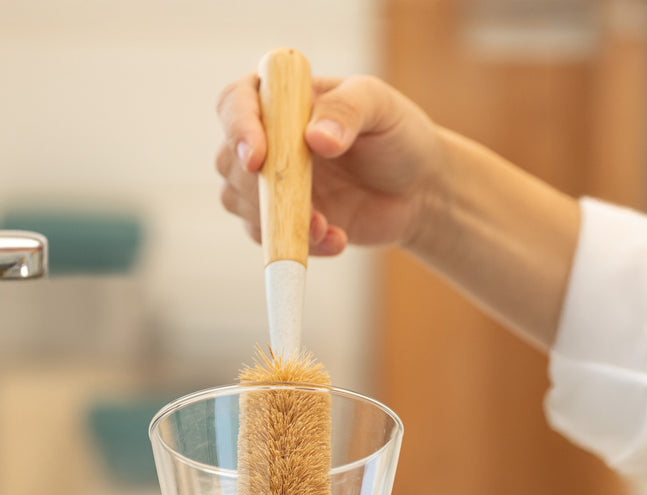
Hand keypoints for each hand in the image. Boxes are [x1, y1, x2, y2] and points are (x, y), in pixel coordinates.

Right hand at [215, 73, 441, 256]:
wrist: (416, 191)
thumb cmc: (397, 135)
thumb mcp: (380, 107)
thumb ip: (348, 110)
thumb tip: (316, 138)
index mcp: (282, 97)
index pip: (235, 102)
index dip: (238, 129)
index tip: (258, 159)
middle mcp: (266, 137)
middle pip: (229, 160)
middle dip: (260, 188)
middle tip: (307, 205)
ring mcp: (268, 182)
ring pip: (238, 203)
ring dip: (277, 220)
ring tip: (326, 227)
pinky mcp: (280, 219)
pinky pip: (267, 237)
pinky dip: (297, 245)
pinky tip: (335, 239)